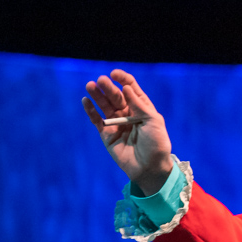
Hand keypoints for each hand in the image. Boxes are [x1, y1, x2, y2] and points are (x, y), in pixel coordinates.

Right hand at [82, 69, 173, 195]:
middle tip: (100, 80)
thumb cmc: (156, 144)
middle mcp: (128, 113)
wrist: (150, 167)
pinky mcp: (107, 134)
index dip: (123, 80)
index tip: (115, 74)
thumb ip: (139, 105)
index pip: (131, 89)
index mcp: (142, 108)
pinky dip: (90, 111)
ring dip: (97, 95)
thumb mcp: (153, 121)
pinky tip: (85, 101)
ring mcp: (117, 123)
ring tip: (90, 85)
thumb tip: (126, 88)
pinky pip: (97, 120)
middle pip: (116, 96)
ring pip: (105, 106)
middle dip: (108, 87)